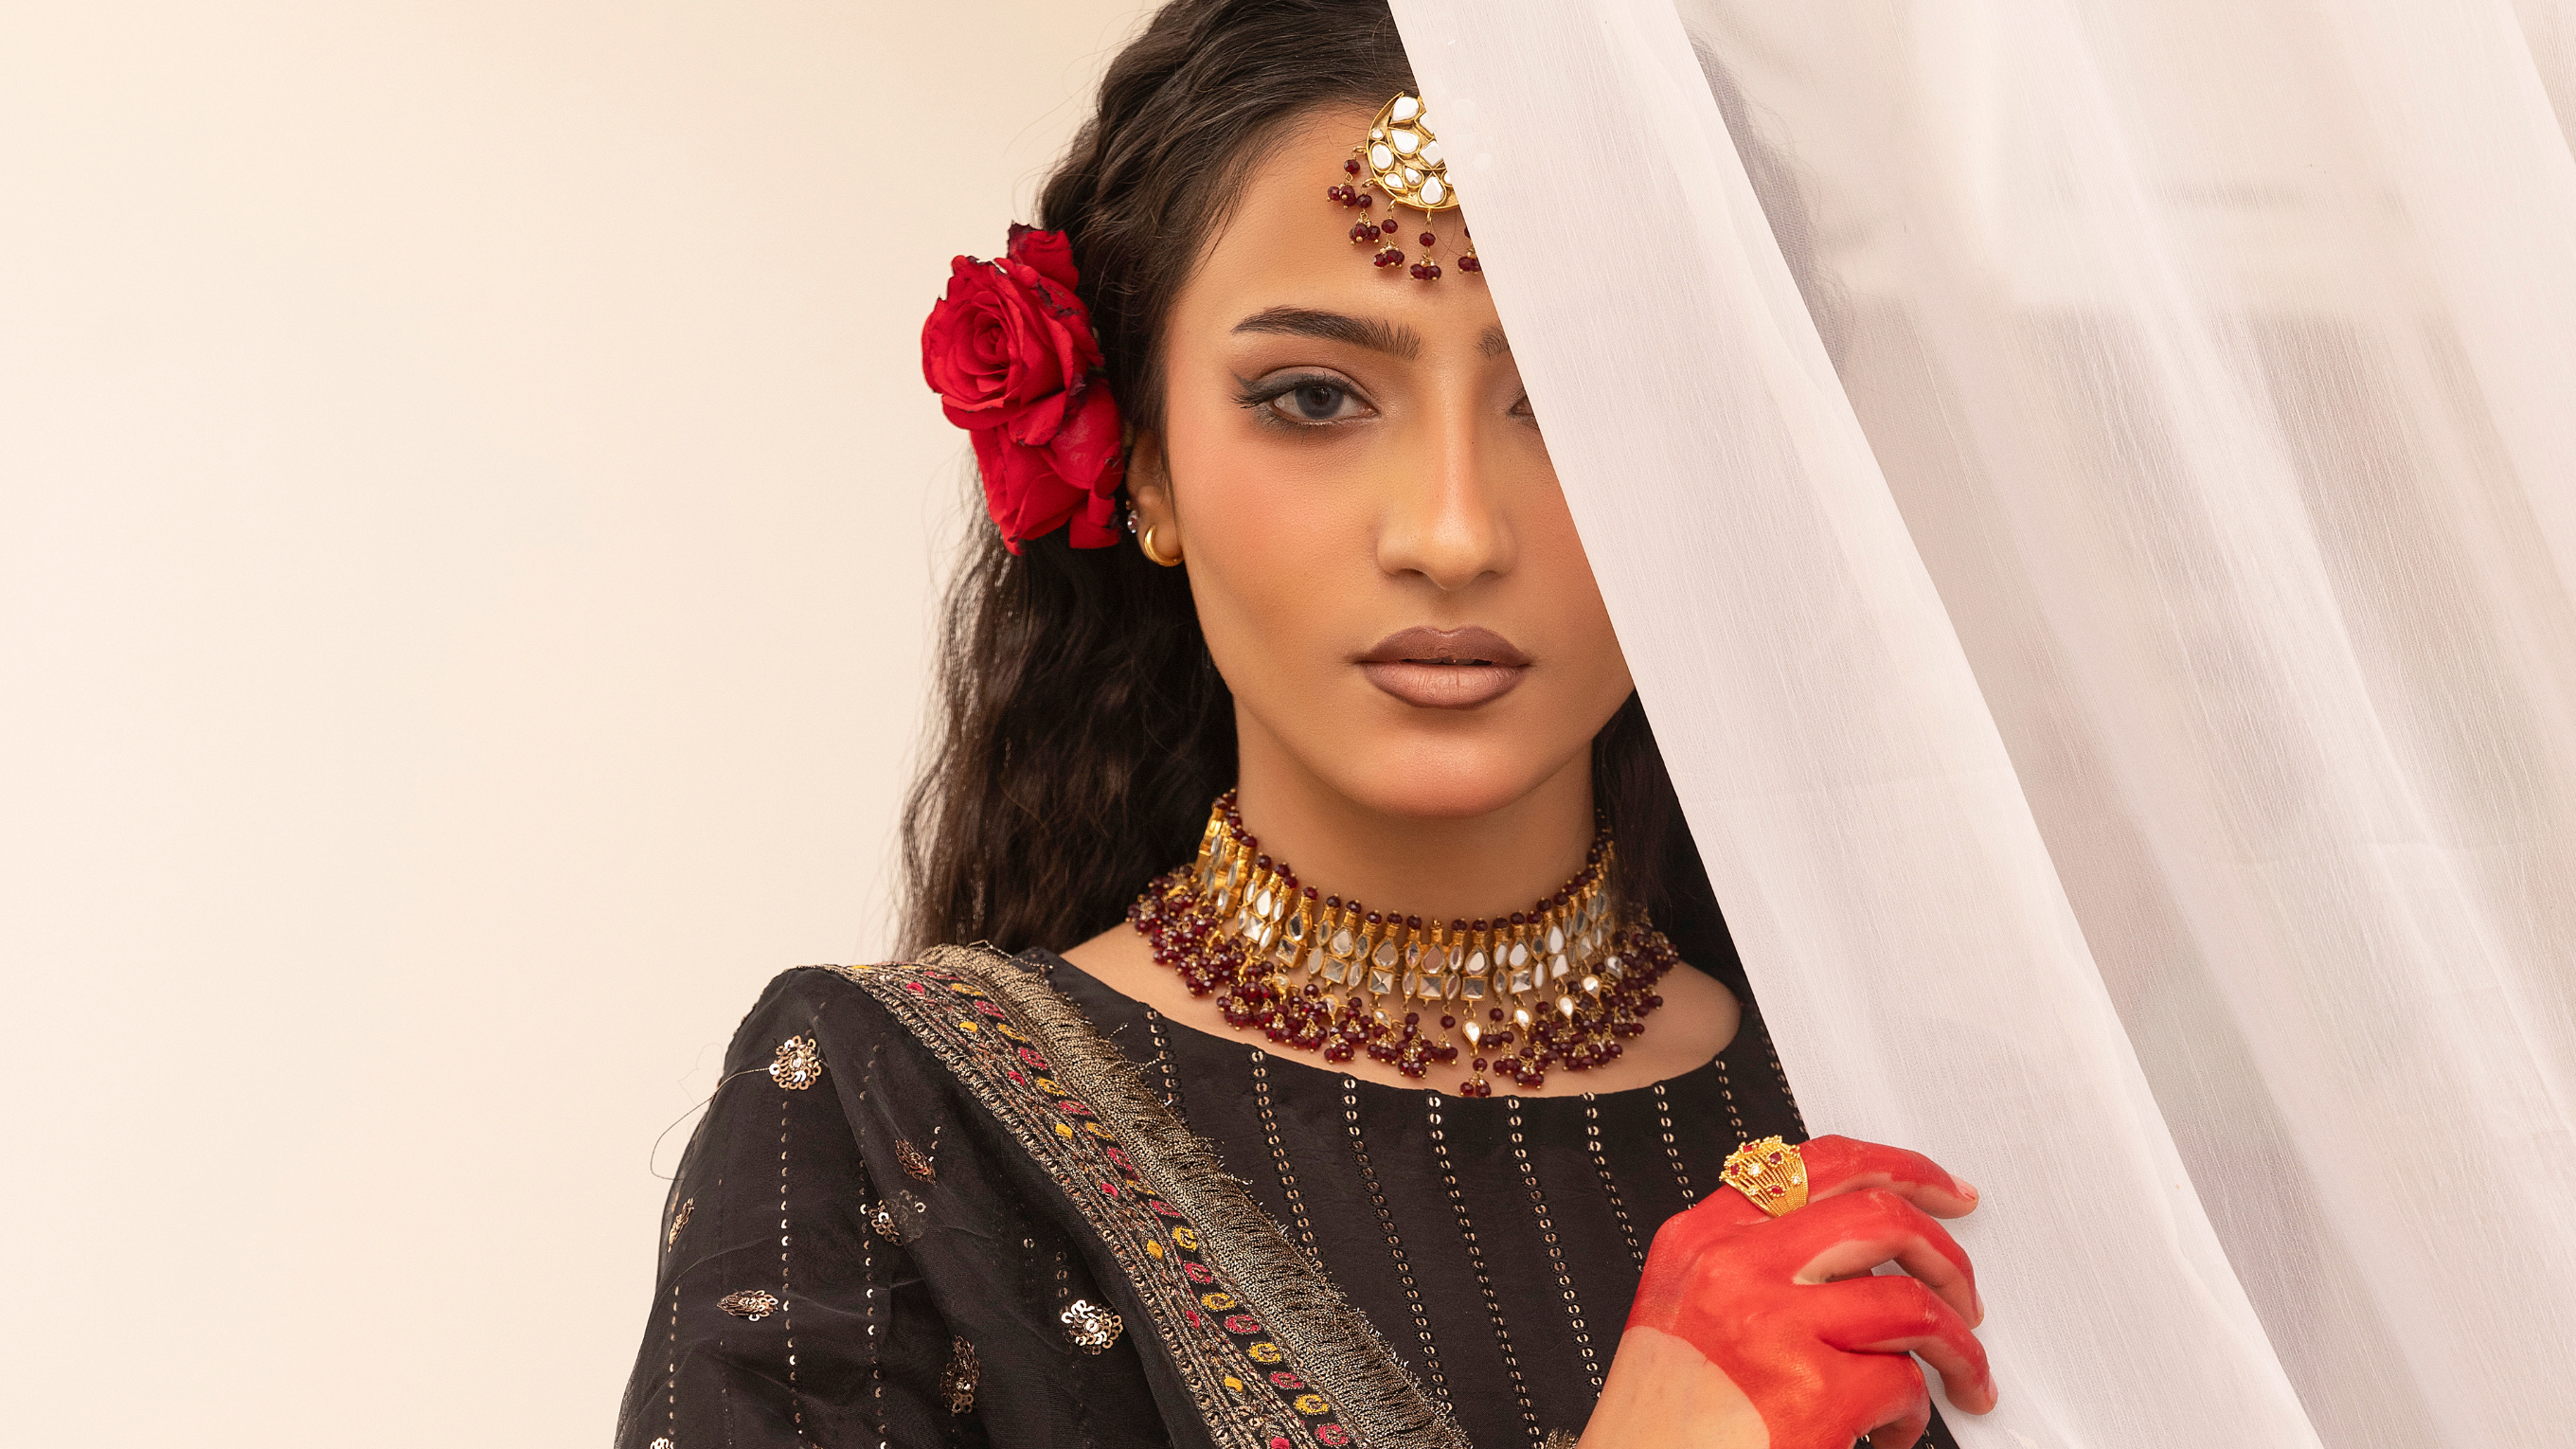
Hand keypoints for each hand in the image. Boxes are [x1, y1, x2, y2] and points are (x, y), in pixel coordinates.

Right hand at [1582, 1136, 1996, 1448]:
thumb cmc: (1663, 1423)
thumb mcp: (1686, 1308)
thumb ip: (1752, 1261)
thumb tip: (1856, 1252)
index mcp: (1704, 1239)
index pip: (1819, 1165)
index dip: (1902, 1168)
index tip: (1946, 1193)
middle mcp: (1735, 1267)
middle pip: (1880, 1216)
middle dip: (1948, 1257)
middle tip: (1967, 1297)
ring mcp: (1773, 1325)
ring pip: (1913, 1301)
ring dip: (1958, 1346)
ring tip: (1960, 1377)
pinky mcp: (1811, 1393)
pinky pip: (1904, 1384)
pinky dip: (1914, 1416)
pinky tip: (1888, 1434)